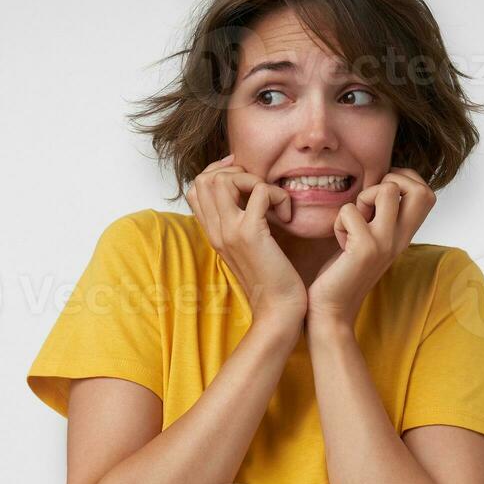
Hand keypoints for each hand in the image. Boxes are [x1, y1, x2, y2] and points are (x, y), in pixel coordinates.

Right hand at [185, 154, 306, 327]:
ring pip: (224, 180)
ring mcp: (229, 231)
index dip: (219, 173)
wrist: (278, 310)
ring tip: (272, 201)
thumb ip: (240, 224)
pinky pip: (260, 191)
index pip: (196, 187)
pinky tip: (287, 216)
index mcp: (213, 233)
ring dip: (254, 180)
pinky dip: (278, 195)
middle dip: (236, 172)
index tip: (246, 179)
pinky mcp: (251, 233)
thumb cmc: (272, 279)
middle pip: (205, 178)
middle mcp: (215, 230)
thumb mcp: (248, 248)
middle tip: (260, 188)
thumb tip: (250, 198)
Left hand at [306, 167, 435, 329]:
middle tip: (370, 204)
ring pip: (387, 190)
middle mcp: (402, 239)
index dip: (404, 181)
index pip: (427, 193)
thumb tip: (381, 185)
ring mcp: (385, 243)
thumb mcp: (371, 238)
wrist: (332, 310)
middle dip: (392, 181)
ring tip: (355, 222)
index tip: (380, 197)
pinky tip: (340, 243)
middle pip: (421, 189)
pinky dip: (338, 222)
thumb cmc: (344, 271)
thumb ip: (381, 216)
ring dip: (363, 197)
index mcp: (405, 235)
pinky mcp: (365, 249)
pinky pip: (350, 210)